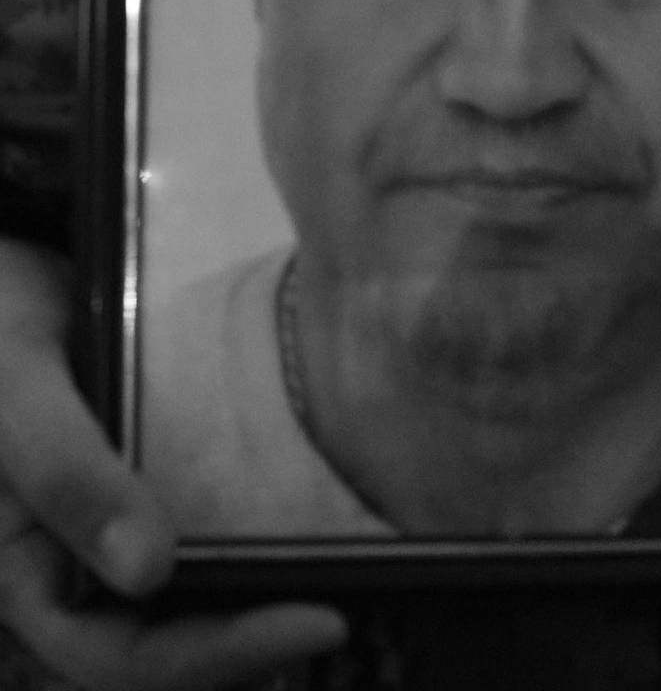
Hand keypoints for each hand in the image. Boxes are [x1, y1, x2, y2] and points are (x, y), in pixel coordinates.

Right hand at [0, 237, 346, 690]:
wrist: (6, 278)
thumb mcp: (18, 394)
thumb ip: (67, 473)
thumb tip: (149, 571)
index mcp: (31, 572)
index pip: (121, 654)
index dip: (219, 654)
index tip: (319, 618)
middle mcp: (81, 565)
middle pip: (172, 639)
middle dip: (259, 635)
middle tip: (355, 594)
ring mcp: (121, 524)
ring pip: (198, 592)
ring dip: (267, 590)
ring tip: (356, 564)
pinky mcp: (159, 479)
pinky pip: (213, 524)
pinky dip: (263, 528)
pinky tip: (324, 505)